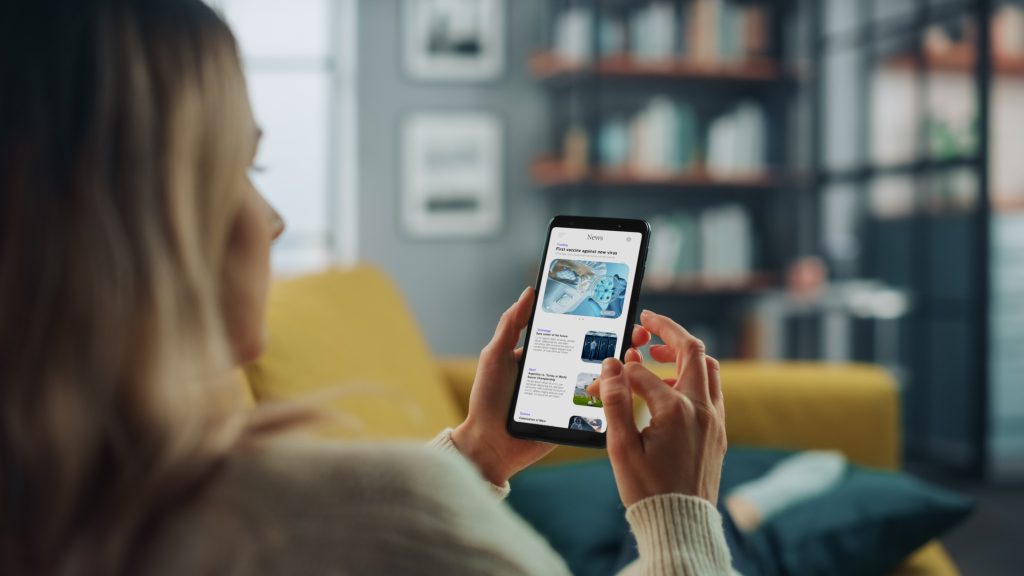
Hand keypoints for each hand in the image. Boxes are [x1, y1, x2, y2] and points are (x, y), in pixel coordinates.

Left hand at [452, 287, 650, 484]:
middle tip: (637, 335)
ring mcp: (569, 394)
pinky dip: (613, 394)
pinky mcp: (574, 417)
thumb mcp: (496, 356)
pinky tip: (625, 384)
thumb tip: (530, 291)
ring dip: (621, 366)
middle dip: (618, 341)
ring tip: (634, 357)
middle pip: (593, 351)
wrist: (489, 446)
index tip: (618, 310)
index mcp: (543, 353)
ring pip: (601, 376)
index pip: (573, 331)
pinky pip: (598, 404)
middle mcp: (559, 371)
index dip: (595, 320)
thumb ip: (511, 325)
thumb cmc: (487, 400)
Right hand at [592, 310, 725, 505]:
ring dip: (684, 355)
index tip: (599, 381)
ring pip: (708, 369)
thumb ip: (616, 402)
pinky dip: (692, 378)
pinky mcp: (718, 432)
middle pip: (693, 351)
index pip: (640, 374)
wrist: (681, 524)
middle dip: (669, 332)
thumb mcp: (621, 447)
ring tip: (657, 356)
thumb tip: (611, 366)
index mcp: (676, 409)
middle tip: (648, 322)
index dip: (615, 375)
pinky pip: (711, 391)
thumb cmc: (648, 490)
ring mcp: (715, 420)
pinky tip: (670, 389)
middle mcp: (701, 408)